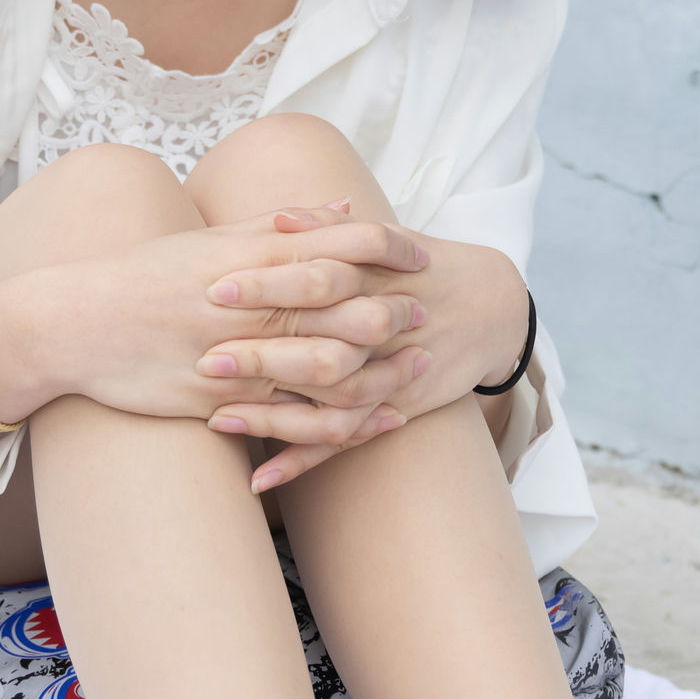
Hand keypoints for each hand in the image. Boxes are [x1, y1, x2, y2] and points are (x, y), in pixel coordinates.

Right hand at [0, 203, 431, 438]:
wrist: (71, 325)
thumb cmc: (142, 276)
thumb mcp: (209, 239)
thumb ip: (278, 226)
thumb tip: (339, 210)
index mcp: (247, 257)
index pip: (336, 245)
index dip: (386, 249)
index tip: (420, 254)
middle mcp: (248, 304)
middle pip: (344, 307)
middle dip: (393, 311)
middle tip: (430, 313)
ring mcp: (236, 356)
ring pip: (328, 368)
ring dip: (379, 369)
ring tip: (416, 368)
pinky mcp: (221, 403)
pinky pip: (294, 419)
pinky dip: (340, 424)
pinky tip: (374, 424)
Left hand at [194, 204, 530, 491]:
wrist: (493, 306)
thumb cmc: (422, 267)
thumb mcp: (384, 241)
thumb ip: (328, 230)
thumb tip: (278, 220)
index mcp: (374, 278)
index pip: (318, 276)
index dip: (268, 282)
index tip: (216, 287)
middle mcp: (383, 328)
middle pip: (322, 345)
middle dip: (264, 355)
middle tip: (207, 360)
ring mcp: (390, 374)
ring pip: (330, 403)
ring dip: (274, 416)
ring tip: (217, 419)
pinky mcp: (396, 409)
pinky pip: (346, 440)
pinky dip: (303, 461)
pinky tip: (261, 478)